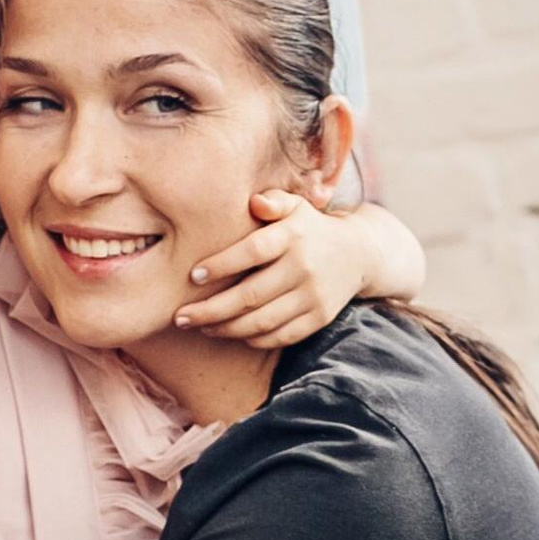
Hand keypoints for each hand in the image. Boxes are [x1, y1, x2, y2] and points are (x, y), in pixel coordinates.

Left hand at [176, 191, 368, 346]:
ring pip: (262, 321)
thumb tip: (255, 202)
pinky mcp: (319, 317)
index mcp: (293, 236)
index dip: (221, 265)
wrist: (358, 254)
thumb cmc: (309, 228)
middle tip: (180, 317)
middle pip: (250, 295)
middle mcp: (304, 267)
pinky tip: (232, 334)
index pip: (252, 252)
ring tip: (200, 326)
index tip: (193, 276)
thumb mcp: (295, 206)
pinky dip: (254, 339)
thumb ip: (273, 201)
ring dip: (226, 329)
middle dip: (211, 309)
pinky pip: (281, 336)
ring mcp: (313, 296)